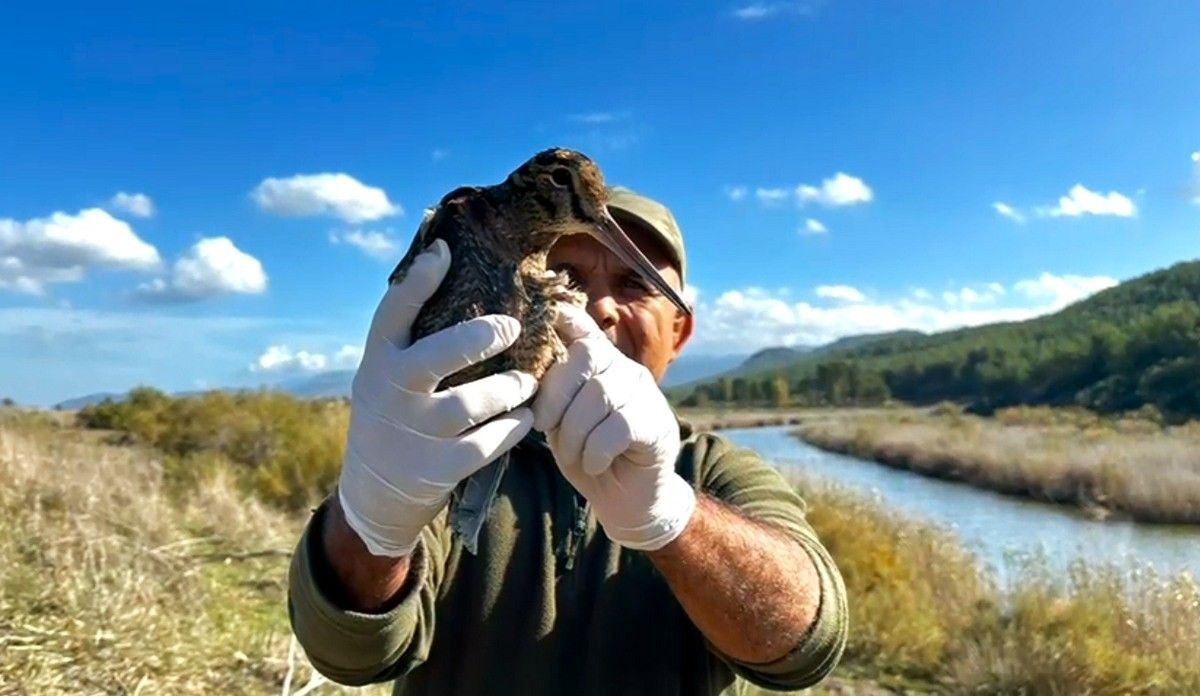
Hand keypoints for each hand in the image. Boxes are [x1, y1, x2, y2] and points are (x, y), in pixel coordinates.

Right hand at [338, 239, 536, 556]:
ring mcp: (412, 433)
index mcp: (378, 361)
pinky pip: (486, 444)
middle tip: (512, 328)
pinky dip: (512, 429)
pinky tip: (526, 418)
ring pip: (471, 403)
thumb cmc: (395, 416)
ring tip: (528, 381)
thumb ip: (412, 338)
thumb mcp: (387, 375)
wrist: (374, 494)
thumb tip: (444, 261)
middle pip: (438, 355)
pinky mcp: (435, 469)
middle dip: (480, 337)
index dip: (418, 280)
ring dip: (509, 388)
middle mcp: (390, 392)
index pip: (392, 313)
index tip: (445, 251)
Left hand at [532, 303, 695, 550]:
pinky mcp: (657, 424)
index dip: (563, 317)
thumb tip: (525, 374)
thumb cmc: (588, 458)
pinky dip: (596, 450)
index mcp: (599, 366)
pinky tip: (595, 464)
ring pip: (599, 394)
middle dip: (556, 395)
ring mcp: (644, 395)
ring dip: (574, 431)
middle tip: (544, 427)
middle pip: (585, 357)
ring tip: (573, 454)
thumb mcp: (561, 423)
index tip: (545, 315)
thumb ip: (551, 395)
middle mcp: (624, 370)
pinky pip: (618, 426)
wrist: (628, 501)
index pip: (583, 328)